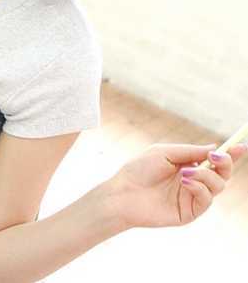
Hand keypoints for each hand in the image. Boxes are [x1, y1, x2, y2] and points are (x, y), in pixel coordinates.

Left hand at [109, 142, 247, 228]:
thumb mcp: (165, 152)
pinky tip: (185, 182)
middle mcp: (193, 181)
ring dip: (206, 176)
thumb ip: (191, 152)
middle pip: (222, 174)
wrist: (124, 192)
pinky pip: (206, 200)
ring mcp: (192, 197)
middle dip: (225, 164)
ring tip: (185, 173)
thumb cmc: (139, 169)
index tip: (242, 145)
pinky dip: (199, 187)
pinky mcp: (189, 213)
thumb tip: (215, 148)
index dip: (229, 154)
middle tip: (217, 157)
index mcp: (187, 165)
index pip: (213, 161)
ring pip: (217, 186)